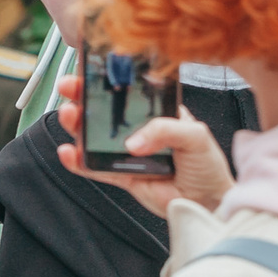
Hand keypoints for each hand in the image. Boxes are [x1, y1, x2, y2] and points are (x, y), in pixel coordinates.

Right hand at [54, 74, 234, 214]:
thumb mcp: (195, 136)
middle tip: (70, 88)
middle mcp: (140, 130)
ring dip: (77, 124)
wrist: (208, 204)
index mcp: (158, 113)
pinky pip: (94, 167)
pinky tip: (69, 152)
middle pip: (104, 110)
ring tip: (70, 116)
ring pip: (93, 136)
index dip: (109, 81)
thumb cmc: (208, 167)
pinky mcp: (121, 175)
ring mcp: (127, 153)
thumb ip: (165, 129)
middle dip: (83, 96)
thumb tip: (133, 140)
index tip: (91, 71)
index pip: (129, 92)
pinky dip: (78, 160)